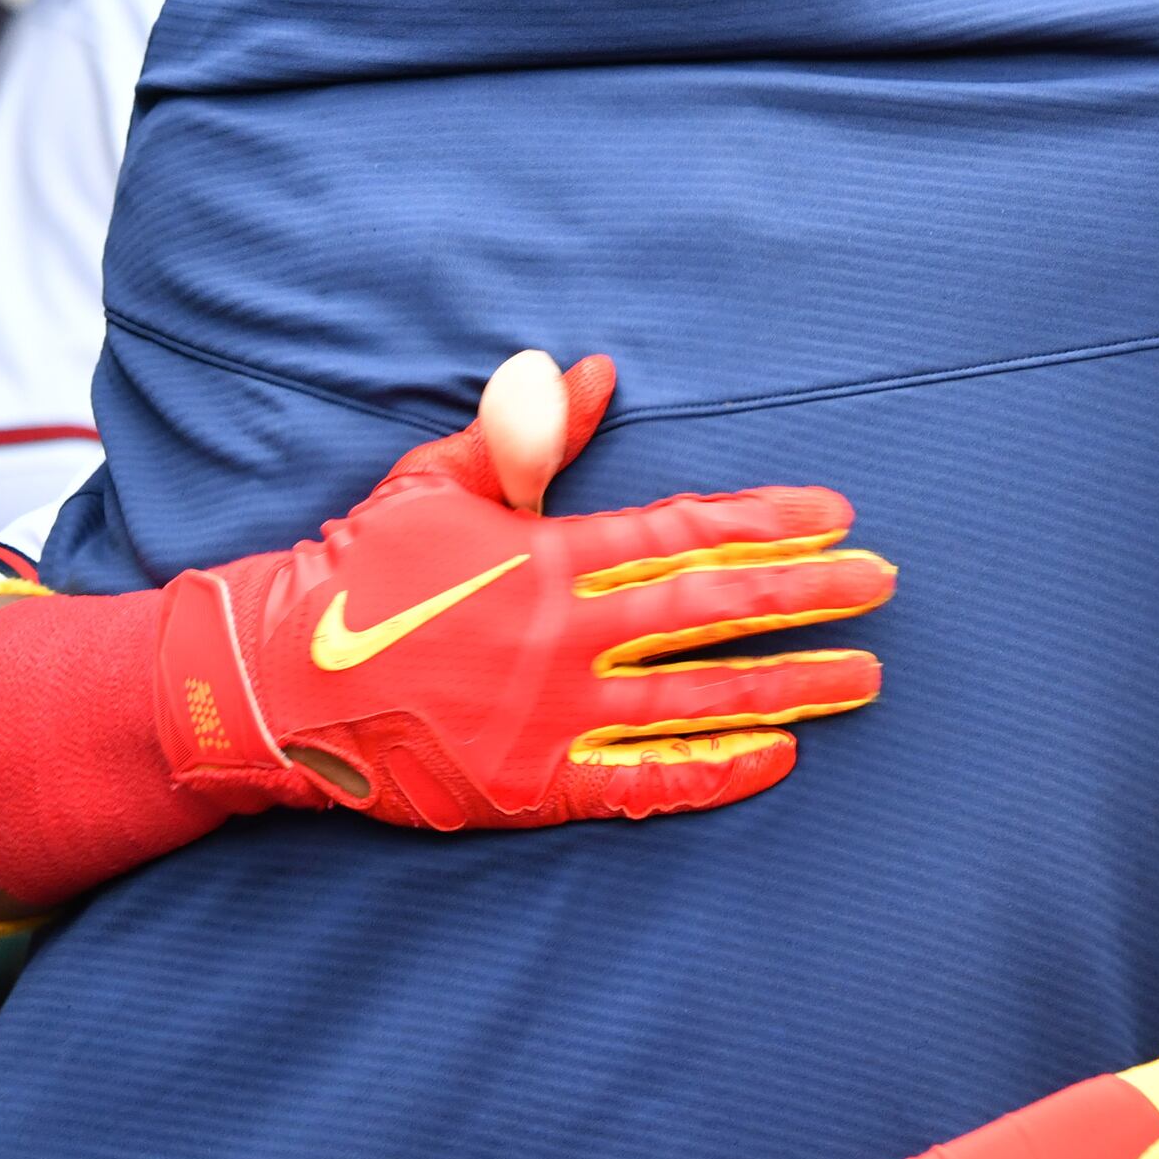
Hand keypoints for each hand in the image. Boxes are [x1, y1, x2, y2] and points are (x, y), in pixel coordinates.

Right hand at [157, 350, 897, 827]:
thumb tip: (591, 373)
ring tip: (865, 676)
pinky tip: (778, 757)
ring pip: (699, 698)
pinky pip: (646, 783)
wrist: (274, 685)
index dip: (766, 521)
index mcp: (545, 556)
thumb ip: (524, 436)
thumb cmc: (357, 573)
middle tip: (883, 584)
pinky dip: (716, 771)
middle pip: (714, 611)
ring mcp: (554, 717)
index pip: (683, 531)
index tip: (835, 513)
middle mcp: (563, 638)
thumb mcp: (435, 484)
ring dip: (793, 685)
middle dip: (810, 594)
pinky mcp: (535, 785)